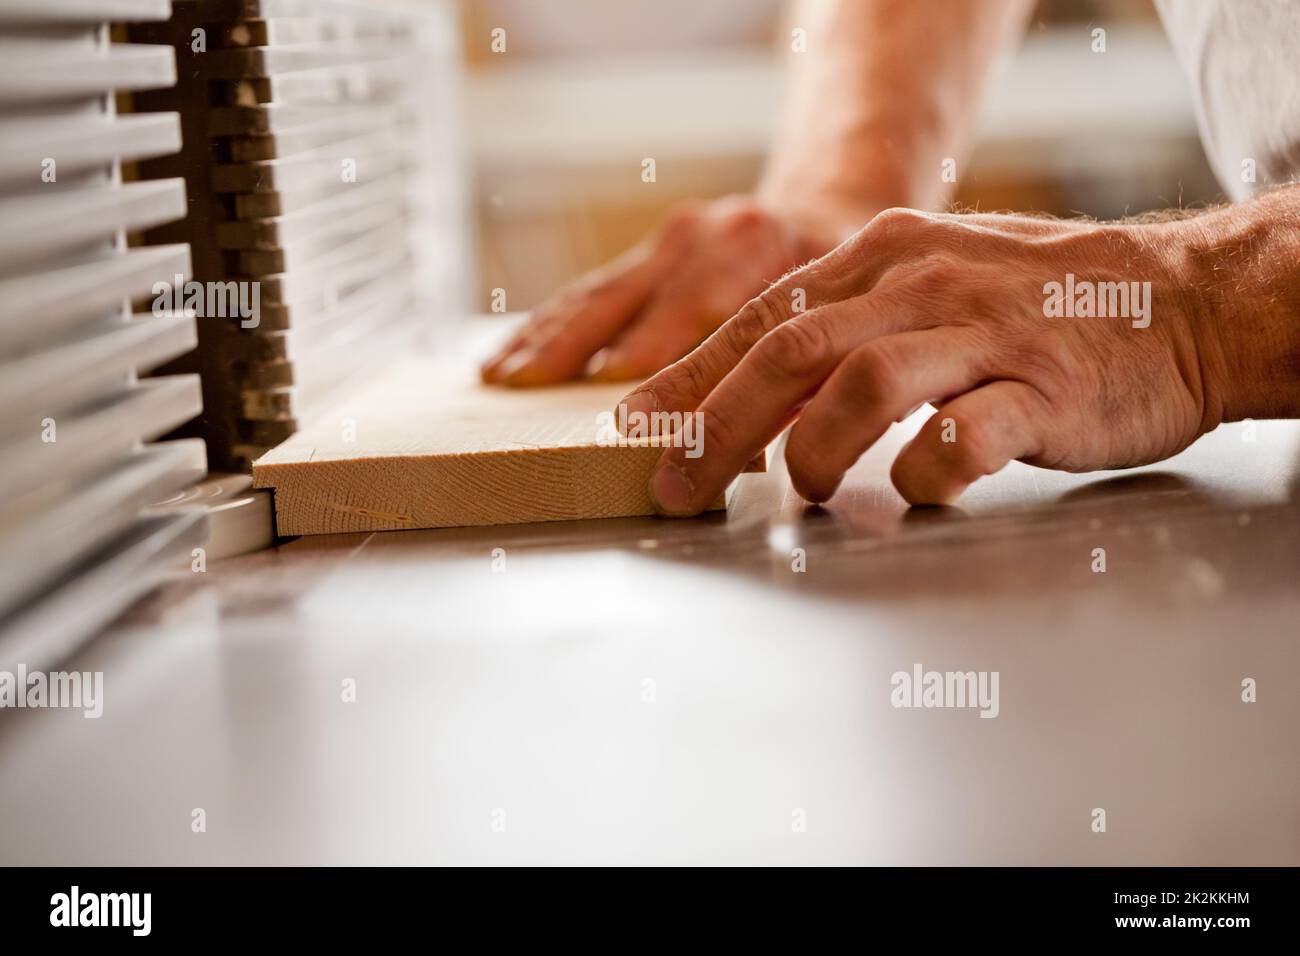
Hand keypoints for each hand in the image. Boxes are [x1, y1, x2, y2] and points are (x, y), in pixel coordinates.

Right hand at [480, 197, 836, 385]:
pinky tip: (505, 356)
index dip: (661, 345)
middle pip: (632, 295)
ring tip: (502, 378)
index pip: (706, 304)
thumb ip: (802, 364)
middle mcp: (707, 237)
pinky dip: (543, 326)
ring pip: (597, 294)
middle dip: (578, 344)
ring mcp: (669, 242)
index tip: (623, 384)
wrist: (820, 213)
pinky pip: (586, 293)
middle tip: (533, 386)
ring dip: (546, 338)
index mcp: (763, 246)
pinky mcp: (645, 255)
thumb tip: (754, 437)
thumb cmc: (837, 280)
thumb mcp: (842, 313)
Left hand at [620, 201, 1298, 512]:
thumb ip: (843, 324)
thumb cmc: (1033, 305)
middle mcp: (924, 284)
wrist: (1175, 300)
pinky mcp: (1043, 390)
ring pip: (866, 383)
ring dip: (816, 448)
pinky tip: (917, 490)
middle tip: (677, 486)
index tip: (639, 428)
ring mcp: (985, 334)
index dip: (692, 376)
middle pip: (792, 351)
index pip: (763, 317)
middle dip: (716, 425)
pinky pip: (967, 433)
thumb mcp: (925, 283)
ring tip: (806, 491)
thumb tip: (744, 392)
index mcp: (883, 254)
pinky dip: (927, 469)